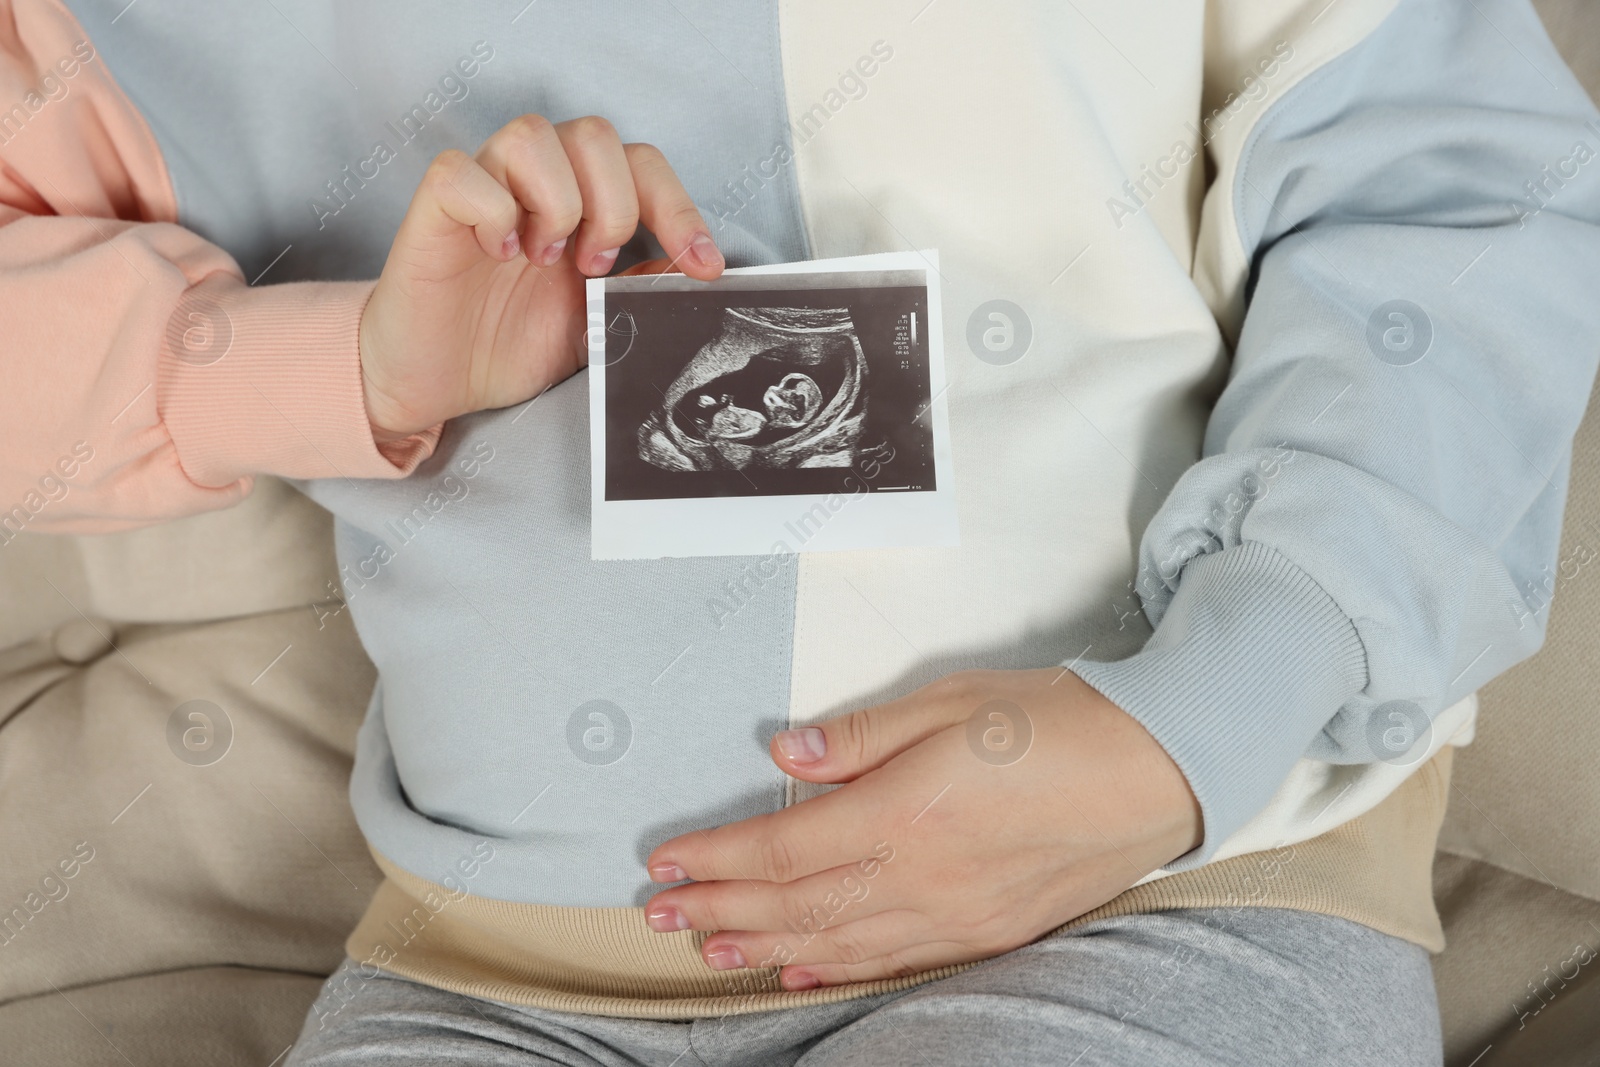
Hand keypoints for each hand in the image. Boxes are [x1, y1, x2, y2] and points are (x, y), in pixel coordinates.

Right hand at [359, 114, 723, 440]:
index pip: (641, 164)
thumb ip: (640, 289)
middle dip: (615, 204)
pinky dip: (491, 209)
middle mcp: (533, 184)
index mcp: (580, 202)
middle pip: (594, 134)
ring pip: (530, 134)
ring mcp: (483, 190)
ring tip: (544, 257)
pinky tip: (498, 252)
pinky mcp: (434, 210)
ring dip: (556, 200)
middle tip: (594, 265)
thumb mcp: (597, 324)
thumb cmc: (506, 344)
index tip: (702, 266)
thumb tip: (696, 267)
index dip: (679, 208)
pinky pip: (460, 172)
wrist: (438, 384)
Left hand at [643, 668, 1202, 989]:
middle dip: (719, 911)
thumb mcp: (953, 701)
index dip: (717, 861)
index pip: (783, 850)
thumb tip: (784, 754)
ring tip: (710, 948)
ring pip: (835, 944)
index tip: (668, 862)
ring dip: (762, 946)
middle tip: (661, 913)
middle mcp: (921, 878)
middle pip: (795, 906)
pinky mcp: (984, 932)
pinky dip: (834, 968)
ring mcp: (954, 915)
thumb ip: (860, 735)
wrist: (1160, 771)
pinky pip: (890, 961)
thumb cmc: (1060, 724)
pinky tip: (800, 968)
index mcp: (905, 814)